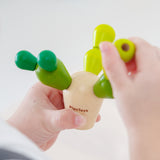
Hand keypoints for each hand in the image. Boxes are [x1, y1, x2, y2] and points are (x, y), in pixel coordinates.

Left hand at [8, 82, 100, 150]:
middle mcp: (50, 96)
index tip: (88, 87)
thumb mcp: (46, 120)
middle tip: (93, 100)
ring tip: (94, 111)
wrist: (22, 143)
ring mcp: (55, 106)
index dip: (76, 83)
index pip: (63, 82)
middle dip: (82, 97)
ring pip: (72, 103)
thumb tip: (81, 118)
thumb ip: (63, 119)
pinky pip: (71, 113)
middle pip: (70, 92)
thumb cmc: (24, 128)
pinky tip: (87, 119)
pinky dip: (79, 116)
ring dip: (82, 108)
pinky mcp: (58, 116)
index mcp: (44, 89)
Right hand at [100, 38, 159, 159]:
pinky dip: (141, 69)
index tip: (114, 53)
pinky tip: (133, 80)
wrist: (149, 132)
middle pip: (146, 50)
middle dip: (130, 54)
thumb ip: (112, 64)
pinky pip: (152, 68)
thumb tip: (106, 46)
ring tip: (126, 74)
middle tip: (119, 66)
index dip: (125, 45)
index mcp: (154, 70)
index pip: (140, 45)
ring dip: (135, 62)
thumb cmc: (136, 113)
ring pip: (150, 59)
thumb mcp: (120, 87)